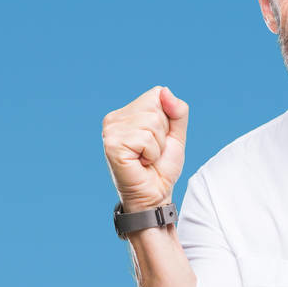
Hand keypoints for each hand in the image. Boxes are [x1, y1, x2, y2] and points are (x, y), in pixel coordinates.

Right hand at [102, 86, 188, 211]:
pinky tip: (141, 163)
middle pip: (155, 107)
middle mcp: (114, 118)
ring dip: (157, 145)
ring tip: (146, 158)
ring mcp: (110, 131)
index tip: (157, 140)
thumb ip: (177, 110)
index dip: (167, 119)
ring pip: (152, 122)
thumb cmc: (162, 167)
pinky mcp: (112, 145)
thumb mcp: (176, 134)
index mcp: (126, 113)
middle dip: (162, 133)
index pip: (157, 94)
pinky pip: (146, 138)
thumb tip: (165, 91)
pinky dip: (151, 154)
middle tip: (151, 152)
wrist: (155, 195)